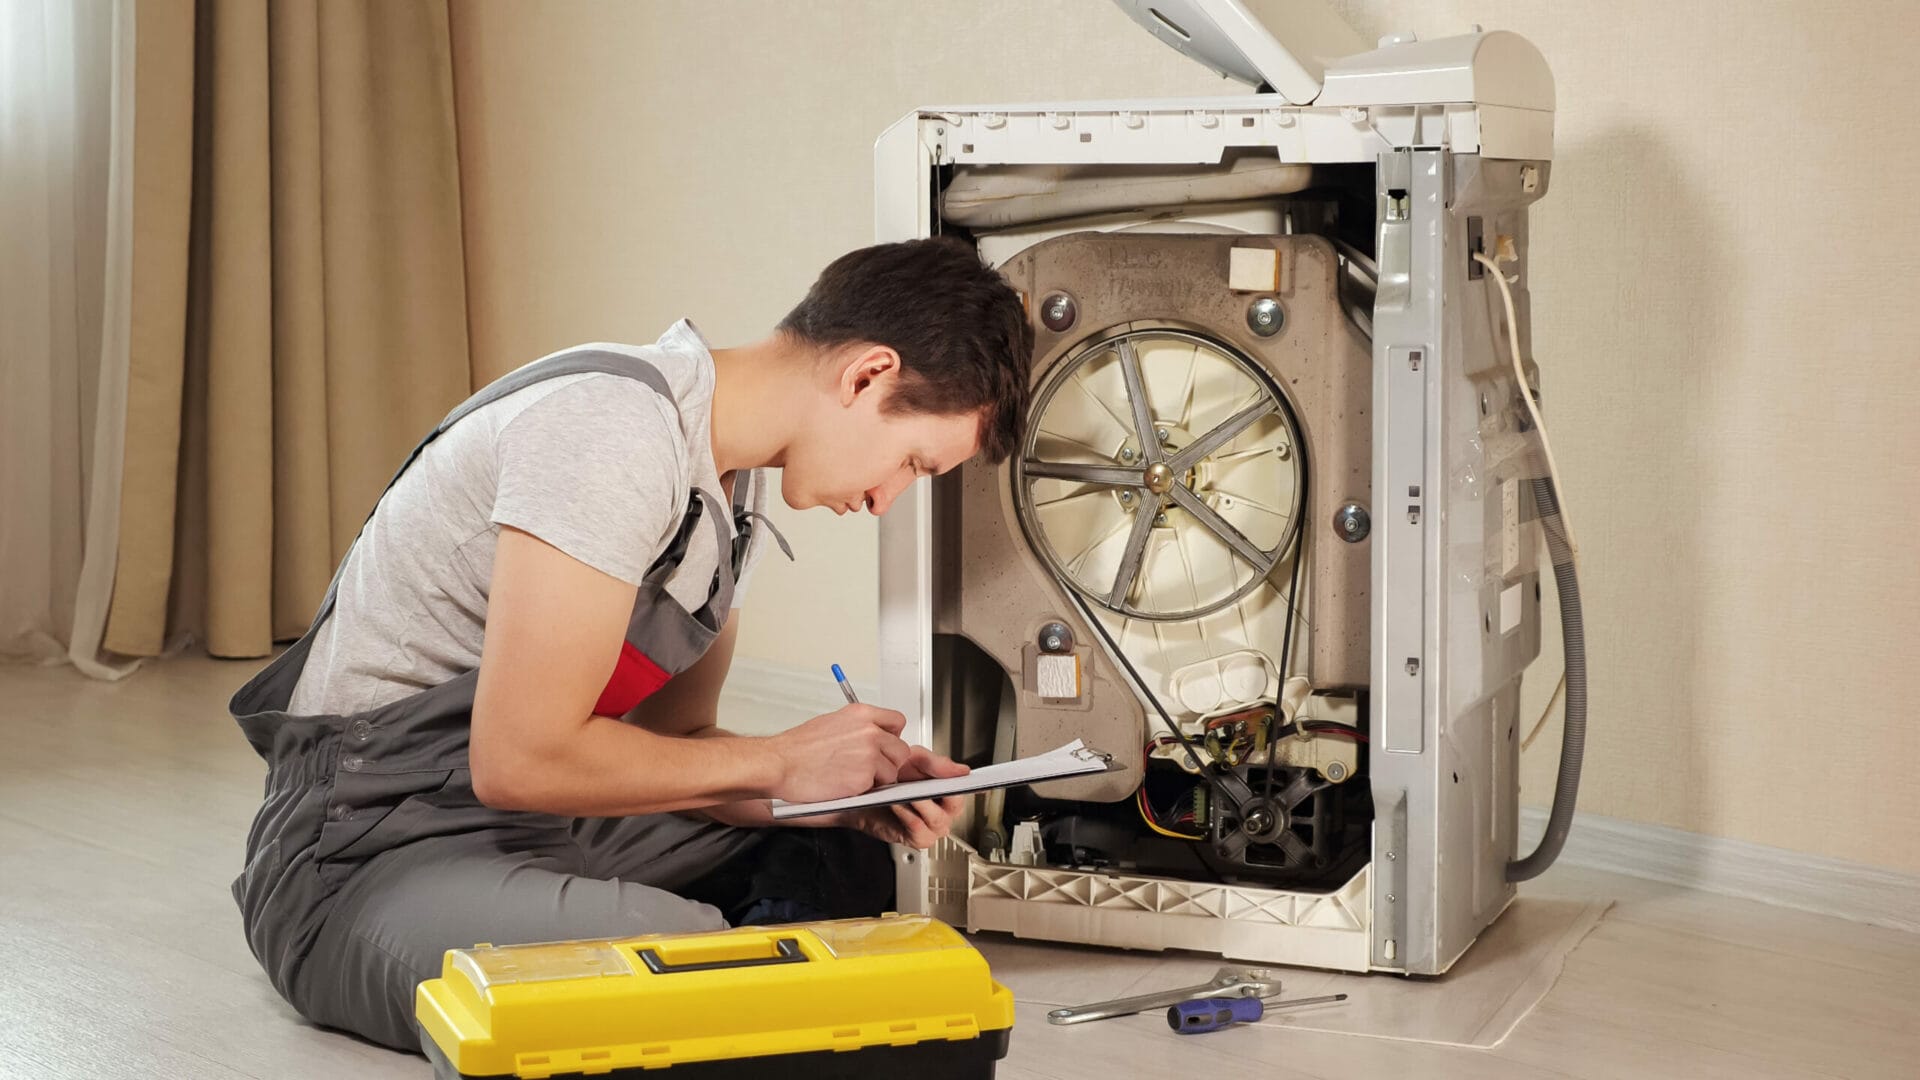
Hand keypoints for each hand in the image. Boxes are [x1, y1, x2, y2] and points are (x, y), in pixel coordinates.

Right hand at [767, 704, 910, 802]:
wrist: (781, 764)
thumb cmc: (798, 748)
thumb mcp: (832, 722)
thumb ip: (858, 727)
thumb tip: (874, 735)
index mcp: (861, 714)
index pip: (898, 721)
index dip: (893, 736)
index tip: (885, 745)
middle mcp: (869, 731)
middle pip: (901, 749)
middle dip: (889, 761)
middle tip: (870, 768)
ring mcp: (869, 755)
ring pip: (893, 771)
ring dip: (879, 778)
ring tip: (854, 777)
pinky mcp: (864, 778)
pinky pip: (879, 788)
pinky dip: (867, 790)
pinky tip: (847, 785)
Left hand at [839, 747, 969, 849]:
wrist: (862, 793)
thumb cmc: (888, 778)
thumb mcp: (913, 760)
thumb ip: (936, 763)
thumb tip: (962, 770)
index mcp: (947, 792)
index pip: (964, 789)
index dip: (967, 785)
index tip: (966, 779)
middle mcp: (943, 812)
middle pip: (955, 806)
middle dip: (941, 793)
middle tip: (927, 783)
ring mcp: (931, 827)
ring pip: (938, 820)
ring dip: (921, 804)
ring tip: (907, 792)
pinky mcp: (916, 838)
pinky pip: (918, 828)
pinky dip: (908, 815)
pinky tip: (897, 803)